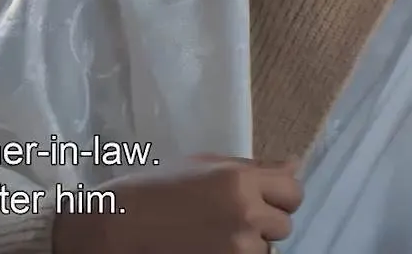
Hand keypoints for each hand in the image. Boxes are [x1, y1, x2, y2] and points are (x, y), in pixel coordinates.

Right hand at [52, 154, 301, 253]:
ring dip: (248, 244)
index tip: (260, 199)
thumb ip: (251, 167)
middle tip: (229, 218)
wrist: (115, 227)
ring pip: (266, 249)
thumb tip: (296, 166)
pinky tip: (206, 247)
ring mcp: (238, 249)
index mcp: (240, 179)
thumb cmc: (153, 190)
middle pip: (284, 224)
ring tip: (211, 234)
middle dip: (263, 222)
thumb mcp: (201, 165)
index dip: (278, 196)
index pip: (293, 191)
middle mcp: (246, 214)